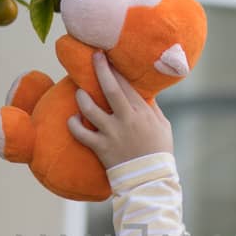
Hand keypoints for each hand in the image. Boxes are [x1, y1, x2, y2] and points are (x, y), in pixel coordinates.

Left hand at [67, 51, 173, 168]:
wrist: (151, 180)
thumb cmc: (159, 153)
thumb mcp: (163, 126)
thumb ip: (152, 108)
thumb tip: (144, 93)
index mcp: (143, 112)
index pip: (127, 85)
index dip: (116, 70)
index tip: (108, 58)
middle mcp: (127, 119)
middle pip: (110, 88)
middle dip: (100, 69)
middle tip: (93, 56)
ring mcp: (112, 133)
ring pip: (90, 108)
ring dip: (82, 97)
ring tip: (79, 92)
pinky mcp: (101, 147)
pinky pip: (81, 133)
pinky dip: (74, 124)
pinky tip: (73, 119)